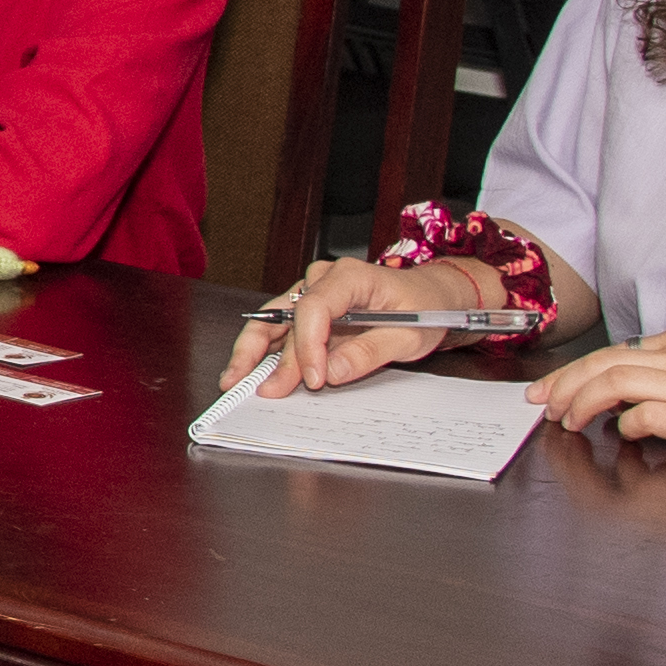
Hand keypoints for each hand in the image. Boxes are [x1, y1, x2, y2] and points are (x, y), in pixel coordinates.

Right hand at [223, 255, 436, 396]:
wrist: (432, 296)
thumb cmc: (426, 309)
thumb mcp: (411, 335)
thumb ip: (370, 351)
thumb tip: (333, 371)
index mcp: (350, 276)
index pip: (315, 307)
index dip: (309, 346)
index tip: (314, 380)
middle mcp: (323, 280)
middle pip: (286, 317)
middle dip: (272, 358)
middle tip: (259, 389)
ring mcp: (312, 293)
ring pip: (273, 321)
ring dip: (252, 351)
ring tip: (233, 379)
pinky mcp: (309, 310)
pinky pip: (281, 330)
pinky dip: (265, 352)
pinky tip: (249, 372)